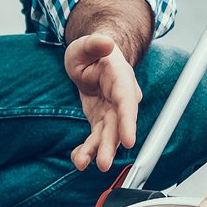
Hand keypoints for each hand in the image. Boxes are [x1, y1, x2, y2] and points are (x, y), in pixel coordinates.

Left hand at [66, 34, 139, 171]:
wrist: (93, 60)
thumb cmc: (91, 52)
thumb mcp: (87, 44)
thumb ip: (95, 44)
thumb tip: (106, 43)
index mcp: (121, 79)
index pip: (127, 102)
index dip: (128, 121)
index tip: (129, 140)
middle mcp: (121, 99)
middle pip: (118, 125)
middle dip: (111, 145)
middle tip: (103, 164)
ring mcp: (112, 112)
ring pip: (108, 135)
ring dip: (98, 152)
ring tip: (82, 164)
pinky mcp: (101, 120)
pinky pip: (96, 138)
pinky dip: (87, 150)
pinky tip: (78, 159)